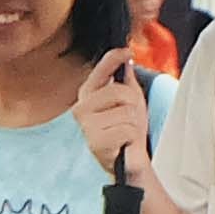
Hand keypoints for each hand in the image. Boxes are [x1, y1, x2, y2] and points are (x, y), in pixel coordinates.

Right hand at [74, 48, 149, 180]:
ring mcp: (86, 126)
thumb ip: (125, 79)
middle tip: (129, 118)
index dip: (115, 58)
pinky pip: (126, 130)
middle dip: (132, 105)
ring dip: (133, 124)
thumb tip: (126, 58)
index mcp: (88, 94)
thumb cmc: (126, 131)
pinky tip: (122, 144)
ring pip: (125, 112)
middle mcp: (81, 107)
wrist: (128, 161)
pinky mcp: (95, 142)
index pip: (102, 68)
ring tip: (125, 133)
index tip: (127, 52)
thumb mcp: (129, 100)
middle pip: (119, 92)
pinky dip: (131, 138)